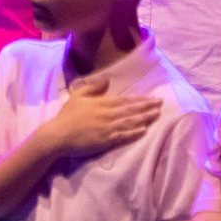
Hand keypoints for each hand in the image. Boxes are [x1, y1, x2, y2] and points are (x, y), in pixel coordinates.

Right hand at [36, 76, 162, 158]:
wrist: (59, 134)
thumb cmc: (67, 115)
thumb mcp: (77, 95)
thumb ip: (93, 87)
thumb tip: (106, 79)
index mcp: (102, 103)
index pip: (126, 100)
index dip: (141, 99)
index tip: (154, 98)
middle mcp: (108, 114)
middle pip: (132, 110)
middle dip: (148, 107)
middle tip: (161, 105)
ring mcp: (108, 128)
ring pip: (131, 122)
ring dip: (145, 118)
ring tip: (157, 116)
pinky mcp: (107, 140)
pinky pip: (124, 136)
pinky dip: (135, 133)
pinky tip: (144, 130)